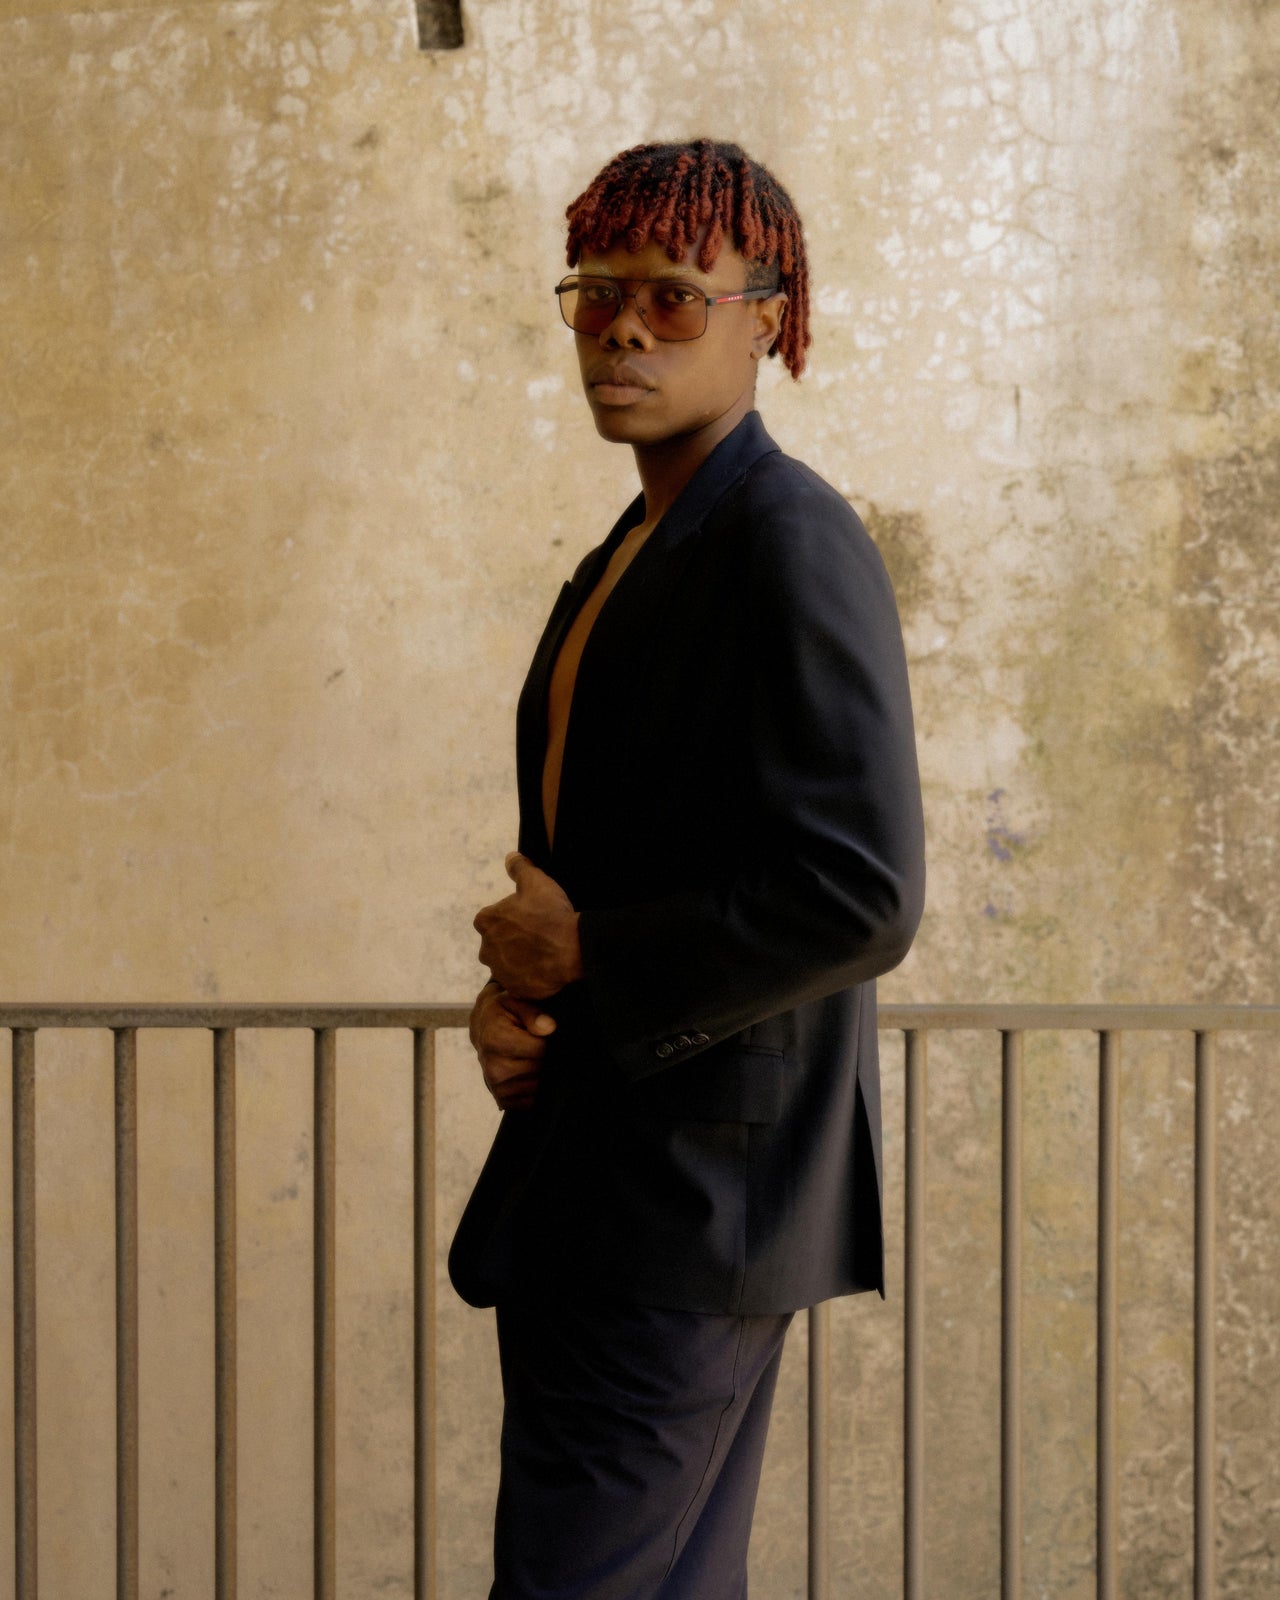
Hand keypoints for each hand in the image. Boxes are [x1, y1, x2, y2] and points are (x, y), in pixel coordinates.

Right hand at [469, 980, 556, 1112]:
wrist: (483, 1026)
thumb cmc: (503, 1011)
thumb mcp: (516, 1001)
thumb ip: (534, 1013)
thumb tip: (549, 1028)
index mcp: (495, 1040)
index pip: (540, 1049)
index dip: (546, 1040)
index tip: (538, 1033)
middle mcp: (493, 1066)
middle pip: (538, 1068)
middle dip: (543, 1057)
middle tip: (532, 1044)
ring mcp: (495, 1084)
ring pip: (536, 1086)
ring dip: (538, 1072)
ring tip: (527, 1056)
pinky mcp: (501, 1097)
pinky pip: (529, 1101)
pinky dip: (533, 1089)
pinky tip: (526, 1071)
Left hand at [473, 852, 583, 999]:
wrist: (573, 949)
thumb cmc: (551, 914)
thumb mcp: (536, 882)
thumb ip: (519, 868)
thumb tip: (510, 857)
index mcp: (486, 922)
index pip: (491, 918)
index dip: (510, 917)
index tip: (528, 918)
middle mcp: (486, 948)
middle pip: (497, 942)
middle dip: (512, 940)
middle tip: (537, 936)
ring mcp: (500, 971)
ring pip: (507, 963)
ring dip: (519, 959)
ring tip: (543, 952)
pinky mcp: (515, 988)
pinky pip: (519, 981)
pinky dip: (528, 976)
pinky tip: (545, 967)